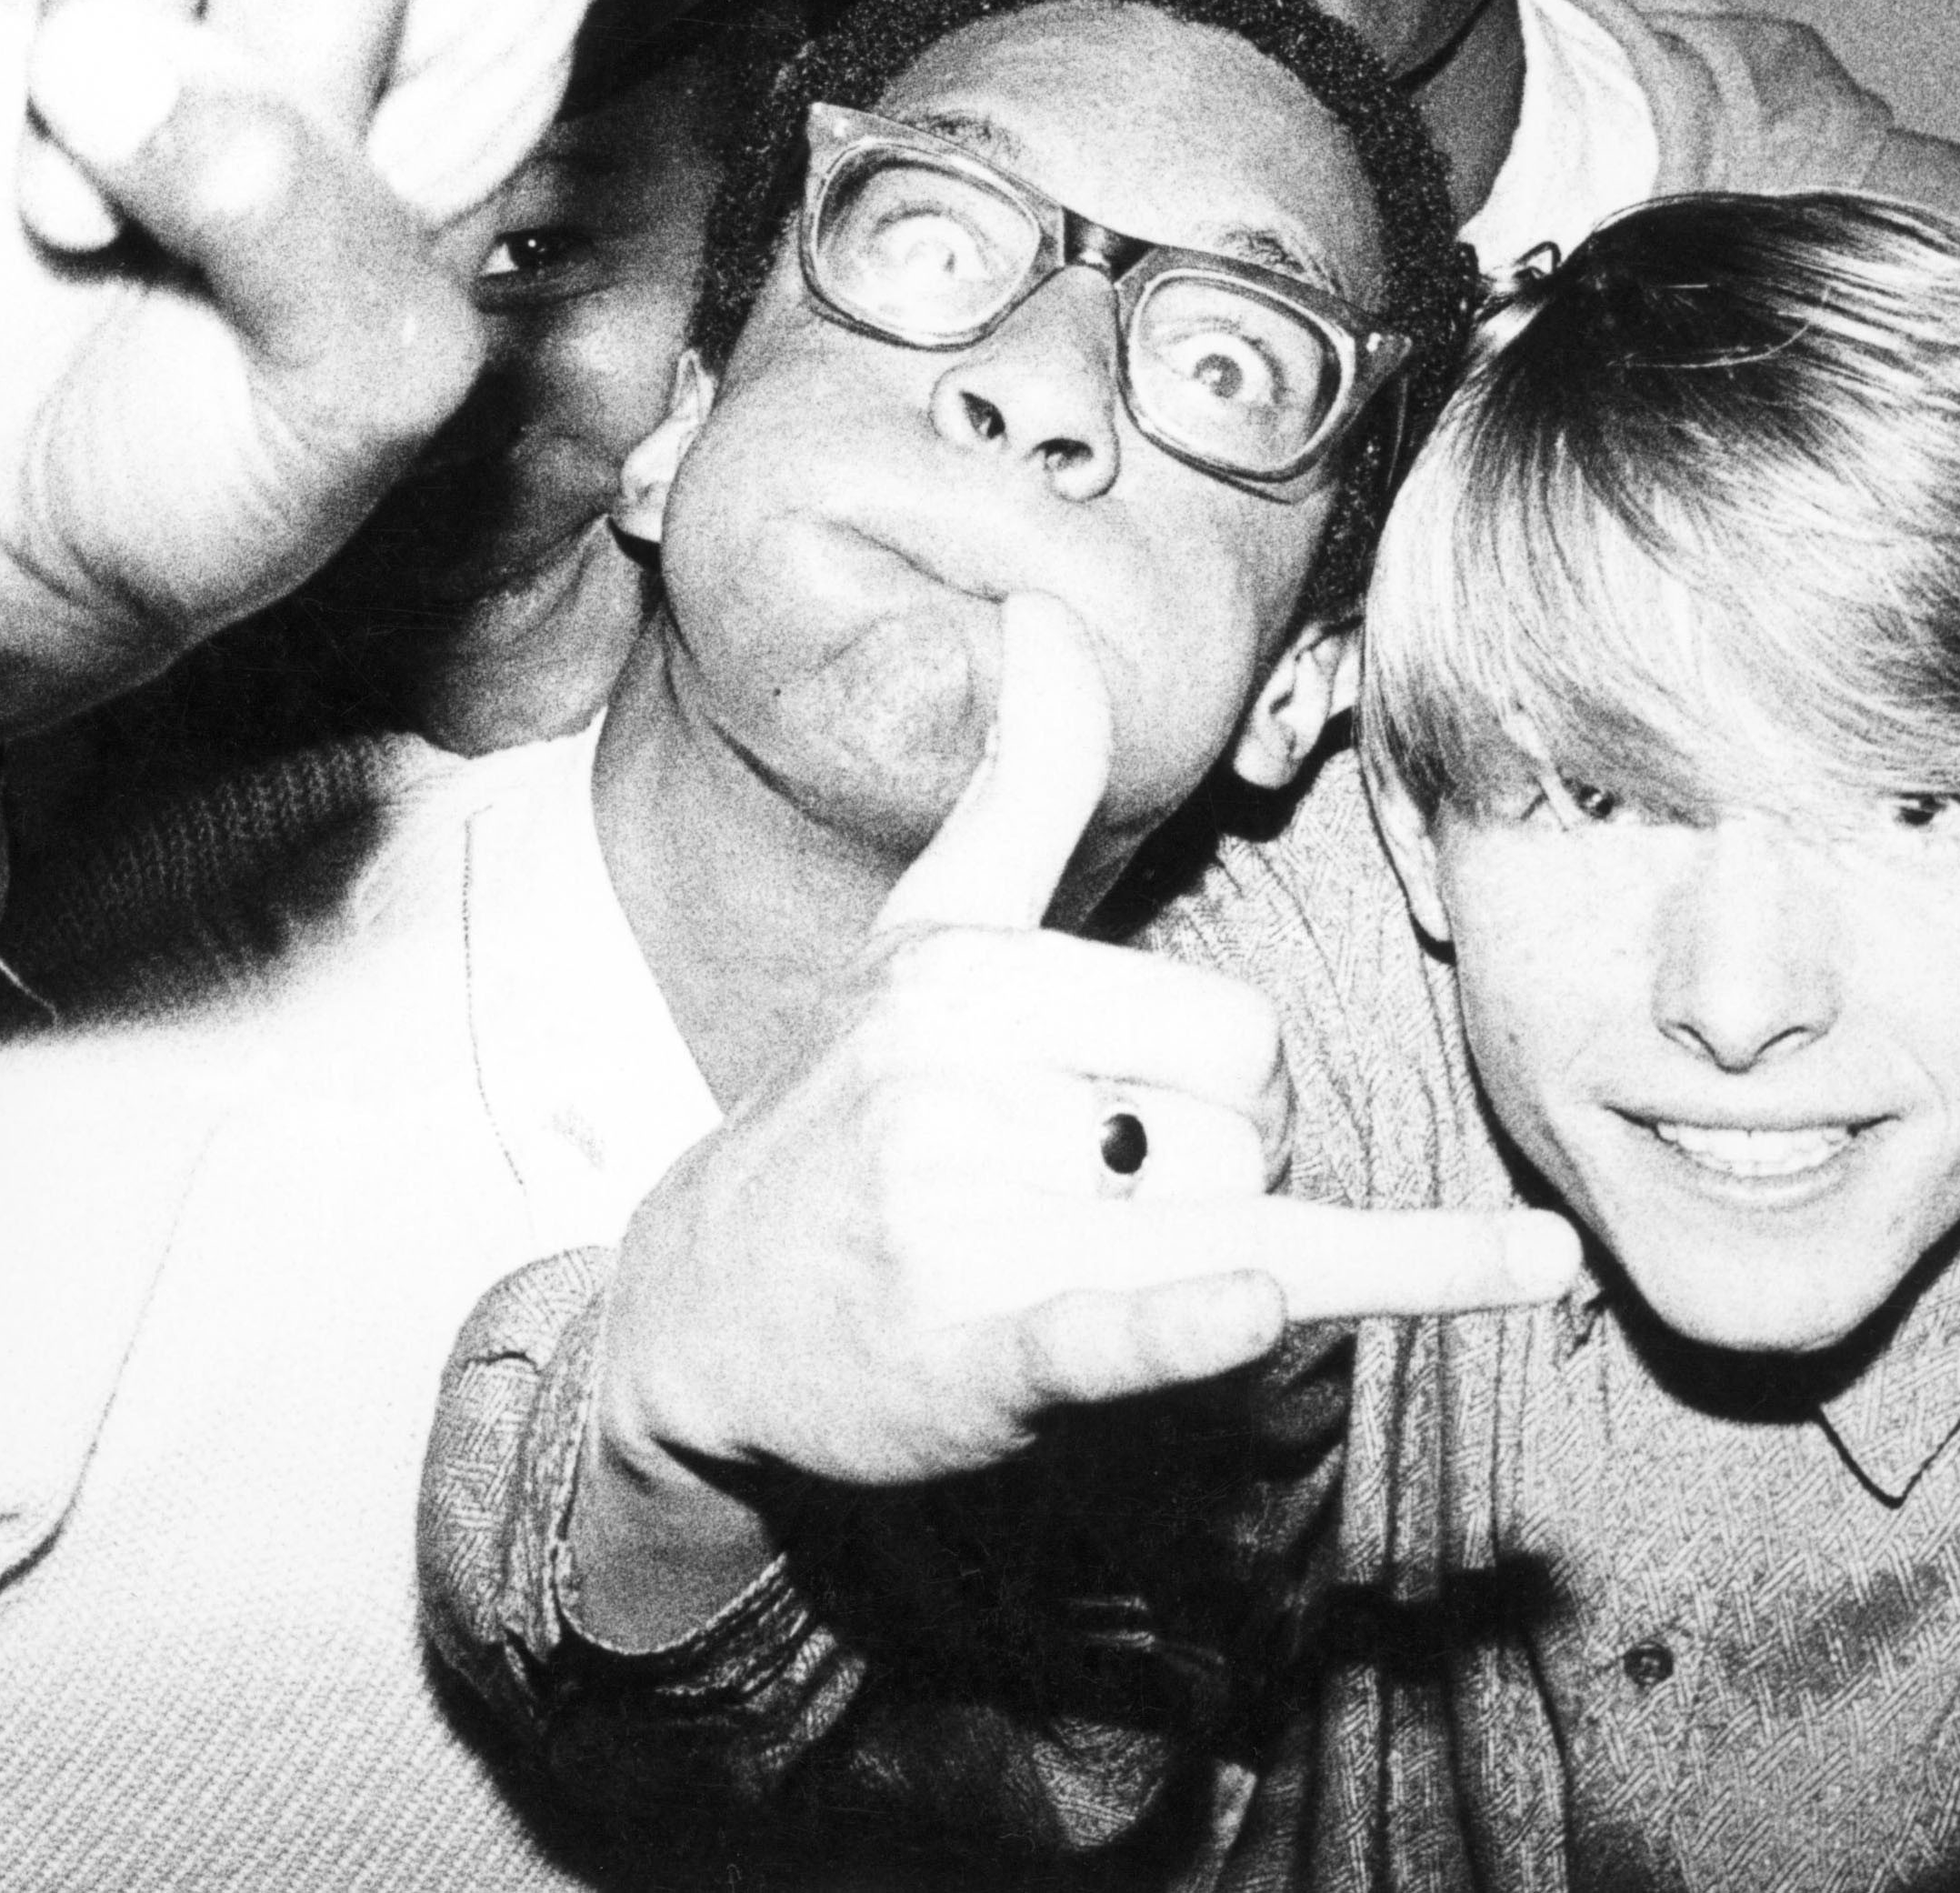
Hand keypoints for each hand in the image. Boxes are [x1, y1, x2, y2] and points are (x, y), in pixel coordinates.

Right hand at [587, 599, 1578, 1518]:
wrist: (705, 1317)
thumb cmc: (850, 1116)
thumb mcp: (924, 935)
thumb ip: (1017, 779)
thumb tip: (1046, 606)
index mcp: (961, 972)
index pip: (1234, 1028)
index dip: (1225, 1090)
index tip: (1140, 1115)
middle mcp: (957, 1082)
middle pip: (1251, 1133)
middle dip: (1228, 1179)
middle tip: (1106, 1208)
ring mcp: (961, 1219)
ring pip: (1238, 1244)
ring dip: (1212, 1284)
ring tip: (1076, 1277)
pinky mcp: (972, 1354)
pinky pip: (1121, 1325)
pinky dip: (1190, 1324)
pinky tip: (1254, 1311)